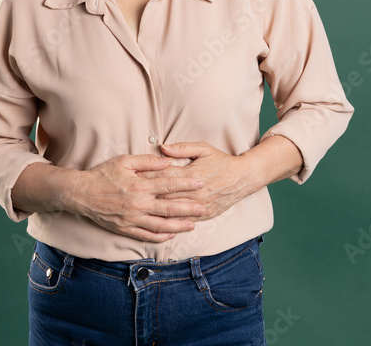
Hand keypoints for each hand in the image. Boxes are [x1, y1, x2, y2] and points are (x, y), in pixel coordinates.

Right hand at [69, 154, 207, 242]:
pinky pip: (146, 235)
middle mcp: (138, 204)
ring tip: (193, 224)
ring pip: (161, 225)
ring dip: (179, 225)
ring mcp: (132, 219)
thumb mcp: (124, 161)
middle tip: (203, 207)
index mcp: (139, 185)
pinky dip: (160, 237)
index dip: (187, 184)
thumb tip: (167, 162)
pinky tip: (171, 235)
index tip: (200, 183)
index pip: (169, 184)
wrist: (82, 193)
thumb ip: (147, 161)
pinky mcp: (126, 229)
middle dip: (189, 208)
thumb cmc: (103, 175)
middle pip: (169, 207)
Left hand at [140, 142, 262, 220]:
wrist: (242, 178)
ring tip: (137, 209)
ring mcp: (199, 205)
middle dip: (146, 194)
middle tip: (128, 195)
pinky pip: (184, 220)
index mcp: (191, 173)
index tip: (131, 176)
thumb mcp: (204, 149)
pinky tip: (157, 223)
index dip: (146, 176)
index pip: (163, 175)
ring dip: (155, 210)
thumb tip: (163, 147)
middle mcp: (193, 191)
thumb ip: (182, 147)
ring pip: (172, 210)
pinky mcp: (204, 214)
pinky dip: (170, 222)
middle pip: (164, 194)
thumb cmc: (221, 161)